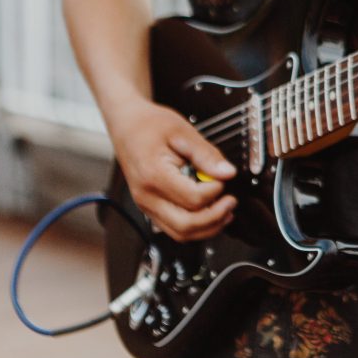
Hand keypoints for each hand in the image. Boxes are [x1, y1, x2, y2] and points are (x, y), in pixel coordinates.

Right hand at [107, 98, 237, 241]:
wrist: (126, 124)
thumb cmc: (150, 125)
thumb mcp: (183, 133)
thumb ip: (206, 155)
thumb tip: (227, 173)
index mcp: (154, 176)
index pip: (193, 199)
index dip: (215, 191)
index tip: (223, 178)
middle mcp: (147, 197)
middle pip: (186, 225)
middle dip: (215, 217)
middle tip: (230, 202)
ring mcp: (146, 205)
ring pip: (180, 233)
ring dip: (207, 227)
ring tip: (225, 211)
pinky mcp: (150, 207)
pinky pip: (174, 228)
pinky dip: (195, 226)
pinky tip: (210, 213)